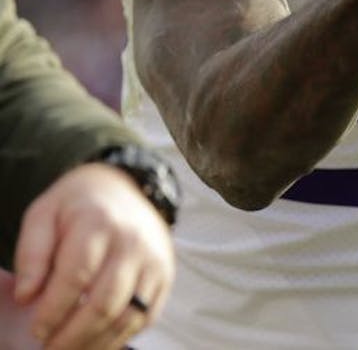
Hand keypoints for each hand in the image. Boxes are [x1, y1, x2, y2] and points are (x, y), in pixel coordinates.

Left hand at [11, 163, 174, 349]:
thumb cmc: (76, 207)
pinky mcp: (165, 276)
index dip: (54, 310)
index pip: (77, 276)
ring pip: (127, 316)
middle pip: (105, 303)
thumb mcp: (44, 215)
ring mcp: (154, 261)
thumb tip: (26, 296)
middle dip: (73, 335)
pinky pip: (145, 317)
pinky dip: (119, 337)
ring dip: (96, 342)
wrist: (124, 190)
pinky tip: (96, 341)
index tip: (36, 329)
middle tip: (50, 349)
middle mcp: (133, 243)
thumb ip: (31, 253)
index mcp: (99, 223)